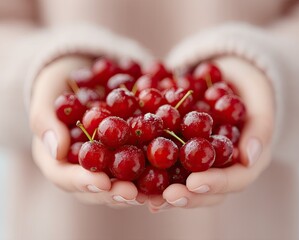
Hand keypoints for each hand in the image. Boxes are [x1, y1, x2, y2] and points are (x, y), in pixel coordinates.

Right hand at [29, 56, 145, 207]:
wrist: (83, 71)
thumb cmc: (59, 82)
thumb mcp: (46, 93)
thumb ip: (45, 119)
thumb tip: (57, 150)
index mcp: (58, 158)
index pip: (66, 177)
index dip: (83, 182)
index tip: (101, 182)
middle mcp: (83, 166)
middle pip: (97, 188)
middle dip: (114, 192)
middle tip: (132, 193)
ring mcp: (107, 160)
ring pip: (120, 181)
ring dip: (138, 189)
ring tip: (155, 193)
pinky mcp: (127, 150)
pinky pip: (139, 162)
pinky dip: (153, 169)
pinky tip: (170, 173)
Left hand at [149, 56, 274, 210]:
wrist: (231, 76)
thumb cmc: (251, 90)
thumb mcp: (262, 103)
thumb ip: (261, 128)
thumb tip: (248, 156)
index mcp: (245, 162)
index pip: (233, 180)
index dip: (214, 184)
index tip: (193, 182)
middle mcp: (221, 168)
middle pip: (205, 190)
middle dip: (184, 196)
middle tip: (163, 198)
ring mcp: (200, 162)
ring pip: (183, 183)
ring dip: (162, 192)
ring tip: (141, 196)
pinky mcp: (181, 150)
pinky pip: (166, 163)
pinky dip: (150, 170)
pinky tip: (133, 176)